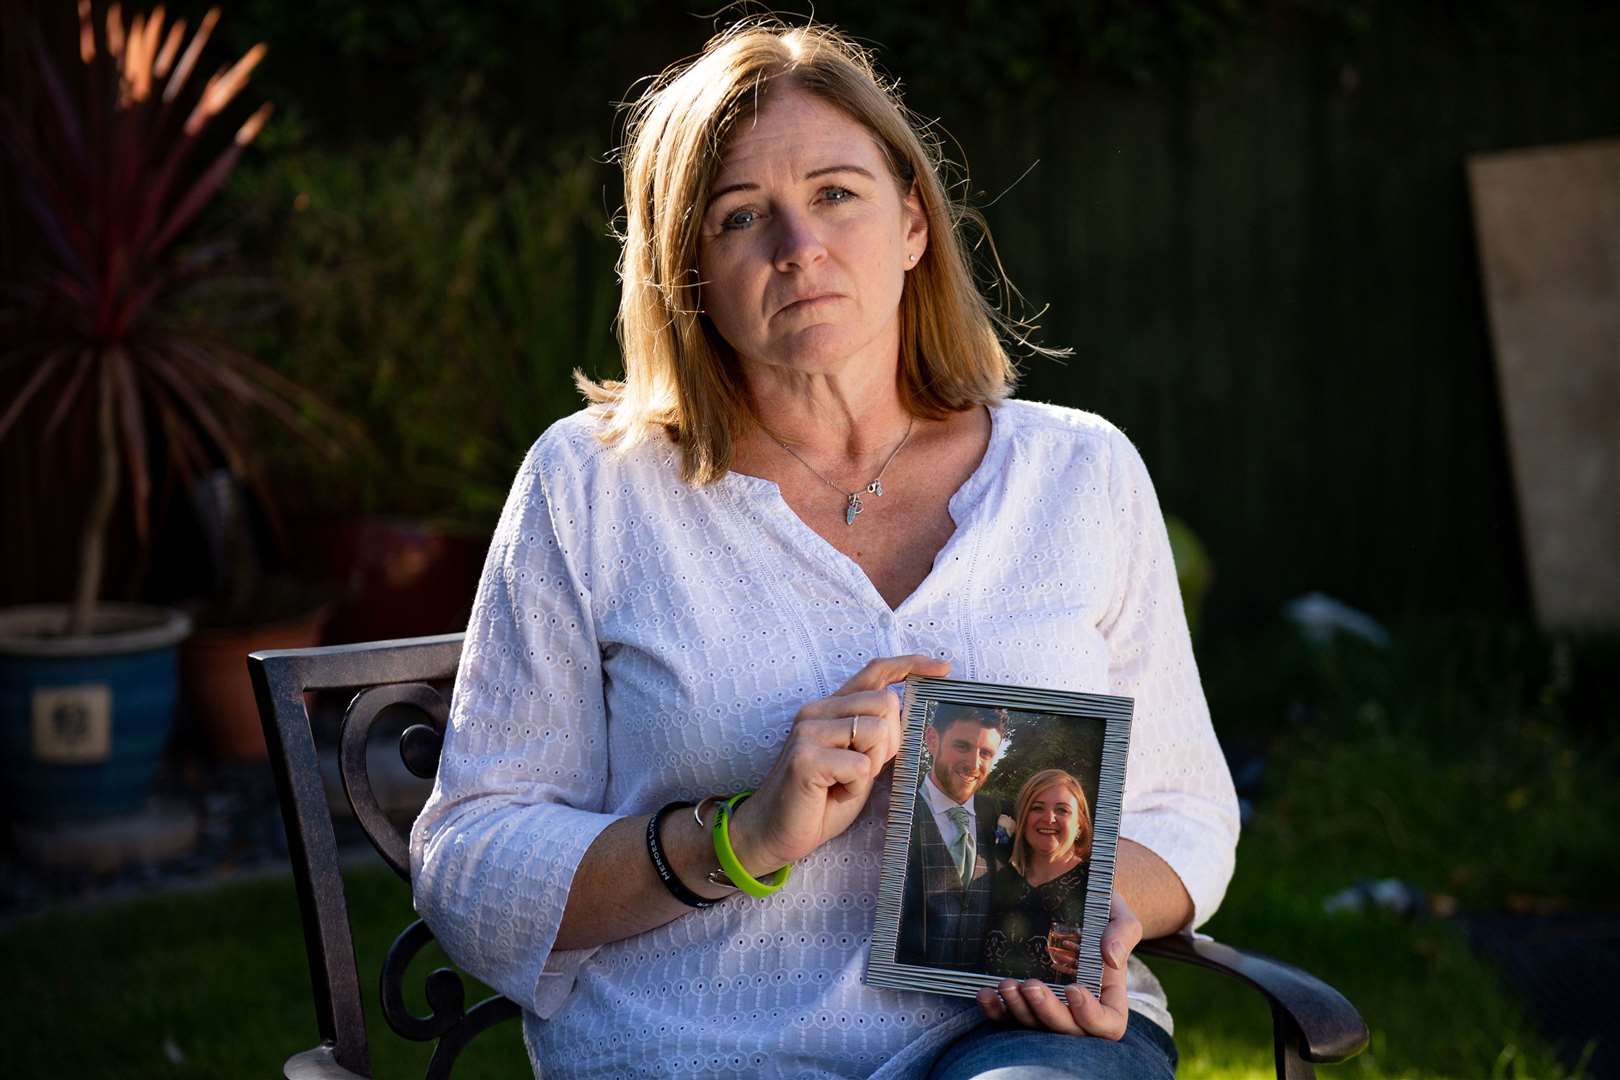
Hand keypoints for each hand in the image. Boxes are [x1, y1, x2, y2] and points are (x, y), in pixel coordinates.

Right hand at [729, 654, 948, 872]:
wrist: (772, 832)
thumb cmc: (819, 801)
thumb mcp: (858, 763)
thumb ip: (877, 737)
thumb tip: (909, 718)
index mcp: (830, 707)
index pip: (875, 672)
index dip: (910, 665)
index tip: (943, 668)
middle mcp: (817, 710)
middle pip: (886, 703)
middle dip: (891, 742)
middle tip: (864, 771)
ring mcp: (808, 732)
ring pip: (877, 731)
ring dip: (872, 765)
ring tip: (845, 783)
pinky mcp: (806, 758)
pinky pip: (860, 765)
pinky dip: (856, 787)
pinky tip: (833, 794)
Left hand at [977, 892, 1142, 1038]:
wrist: (1071, 898)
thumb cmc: (1100, 909)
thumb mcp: (1117, 913)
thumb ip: (1123, 932)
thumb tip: (1111, 957)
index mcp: (1109, 997)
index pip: (1108, 1026)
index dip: (1090, 1016)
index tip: (1073, 989)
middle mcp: (1079, 1010)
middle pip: (1067, 1032)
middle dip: (1047, 1012)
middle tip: (1031, 984)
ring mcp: (1049, 1008)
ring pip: (1036, 1028)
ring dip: (1019, 1011)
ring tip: (1006, 984)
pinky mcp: (1023, 1002)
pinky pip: (1009, 1018)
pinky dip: (996, 1011)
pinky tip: (985, 994)